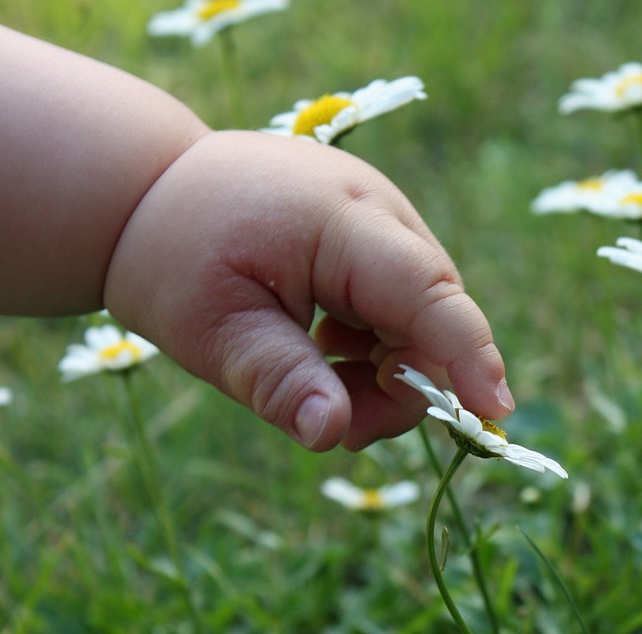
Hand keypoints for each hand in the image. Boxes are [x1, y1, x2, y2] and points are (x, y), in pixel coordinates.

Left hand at [103, 131, 513, 449]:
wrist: (148, 189)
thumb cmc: (173, 254)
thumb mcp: (211, 329)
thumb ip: (279, 380)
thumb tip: (333, 436)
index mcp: (342, 220)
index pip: (426, 291)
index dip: (465, 354)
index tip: (493, 409)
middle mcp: (380, 212)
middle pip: (432, 317)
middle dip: (402, 386)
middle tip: (342, 429)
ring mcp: (382, 222)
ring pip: (420, 320)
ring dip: (382, 373)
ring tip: (312, 383)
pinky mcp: (375, 239)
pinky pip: (399, 308)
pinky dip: (372, 349)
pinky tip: (320, 352)